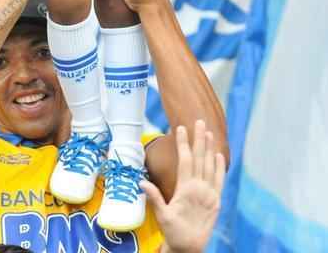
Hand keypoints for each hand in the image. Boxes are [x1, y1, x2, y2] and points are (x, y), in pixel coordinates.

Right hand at [144, 121, 224, 252]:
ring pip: (211, 166)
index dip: (183, 143)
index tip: (180, 128)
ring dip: (210, 148)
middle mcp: (200, 189)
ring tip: (209, 132)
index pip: (186, 160)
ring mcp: (210, 194)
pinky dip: (220, 166)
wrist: (190, 249)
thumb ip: (154, 197)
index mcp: (186, 190)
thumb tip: (142, 182)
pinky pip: (220, 180)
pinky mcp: (216, 201)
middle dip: (199, 139)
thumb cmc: (173, 232)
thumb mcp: (162, 216)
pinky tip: (219, 155)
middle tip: (199, 121)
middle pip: (200, 158)